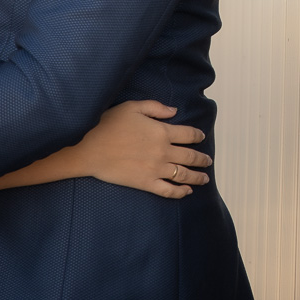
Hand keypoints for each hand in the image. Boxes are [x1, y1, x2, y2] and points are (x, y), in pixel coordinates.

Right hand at [81, 100, 210, 197]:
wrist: (90, 150)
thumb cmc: (108, 125)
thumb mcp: (132, 107)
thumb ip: (156, 108)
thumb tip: (174, 111)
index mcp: (162, 131)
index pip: (188, 134)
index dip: (197, 136)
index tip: (201, 137)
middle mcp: (163, 151)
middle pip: (190, 156)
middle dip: (202, 159)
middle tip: (208, 160)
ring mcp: (156, 169)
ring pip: (184, 174)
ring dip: (197, 176)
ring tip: (205, 178)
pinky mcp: (146, 183)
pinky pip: (168, 190)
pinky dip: (180, 192)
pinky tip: (187, 191)